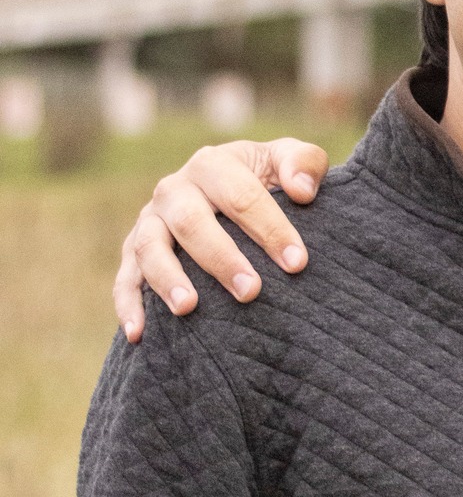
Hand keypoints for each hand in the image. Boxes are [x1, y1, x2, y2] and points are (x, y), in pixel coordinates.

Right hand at [115, 138, 326, 341]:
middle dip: (221, 257)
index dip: (270, 229)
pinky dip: (127, 304)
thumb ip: (304, 162)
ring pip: (149, 247)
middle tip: (251, 291)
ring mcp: (150, 222)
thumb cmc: (268, 183)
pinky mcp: (135, 254)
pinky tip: (138, 334)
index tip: (297, 263)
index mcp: (214, 165)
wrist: (231, 194)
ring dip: (167, 278)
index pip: (241, 196)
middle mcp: (175, 190)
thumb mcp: (287, 163)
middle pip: (191, 221)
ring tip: (188, 308)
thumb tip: (302, 190)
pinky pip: (125, 279)